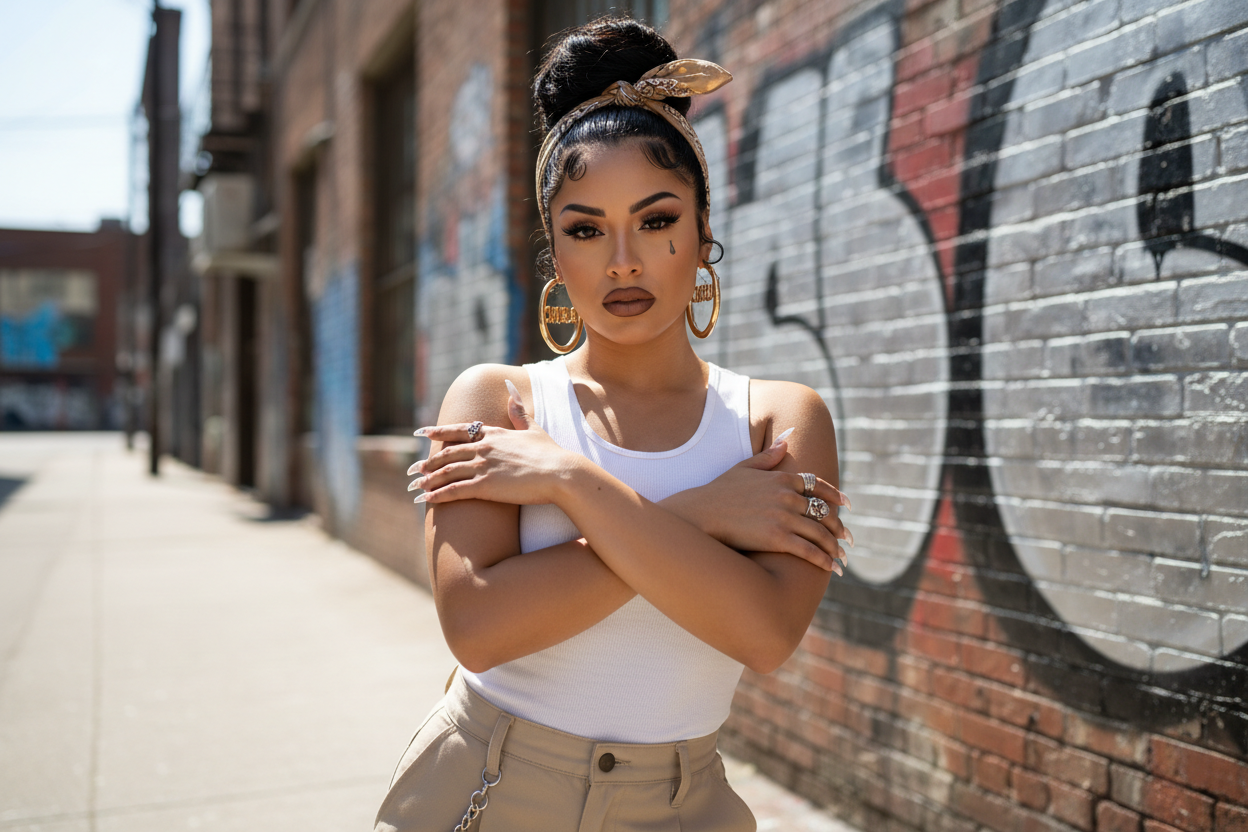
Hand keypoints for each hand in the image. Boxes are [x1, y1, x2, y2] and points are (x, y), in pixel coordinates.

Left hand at [407, 381, 579, 505]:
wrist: (561, 473)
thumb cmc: (551, 453)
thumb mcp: (533, 428)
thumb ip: (518, 411)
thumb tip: (510, 388)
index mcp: (494, 433)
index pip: (460, 430)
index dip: (438, 432)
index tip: (422, 433)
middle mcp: (485, 447)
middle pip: (448, 453)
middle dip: (429, 462)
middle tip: (414, 468)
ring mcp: (484, 465)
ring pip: (447, 472)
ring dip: (429, 479)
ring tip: (416, 486)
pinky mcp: (485, 485)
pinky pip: (455, 490)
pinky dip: (438, 494)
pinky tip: (427, 500)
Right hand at [665, 436, 851, 573]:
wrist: (700, 513)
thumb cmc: (719, 491)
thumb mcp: (744, 467)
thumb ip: (769, 456)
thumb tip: (787, 440)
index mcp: (782, 478)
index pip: (818, 486)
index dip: (836, 497)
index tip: (847, 506)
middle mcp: (787, 496)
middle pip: (823, 513)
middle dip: (839, 529)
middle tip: (848, 540)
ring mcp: (783, 517)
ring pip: (820, 534)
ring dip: (834, 548)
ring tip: (841, 559)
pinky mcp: (777, 538)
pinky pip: (808, 550)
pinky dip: (823, 560)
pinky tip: (830, 567)